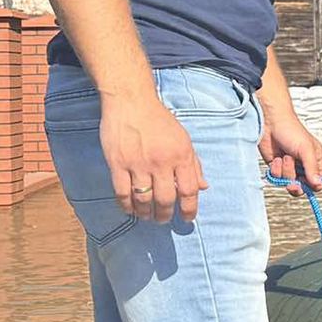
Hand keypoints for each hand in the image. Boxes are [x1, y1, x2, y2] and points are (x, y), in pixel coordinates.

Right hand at [101, 93, 206, 224]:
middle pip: (166, 199)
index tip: (188, 218)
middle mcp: (161, 162)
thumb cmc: (159, 120)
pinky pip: (122, 192)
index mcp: (181, 155)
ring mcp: (138, 163)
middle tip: (164, 219)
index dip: (190, 208)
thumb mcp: (184, 139)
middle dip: (165, 215)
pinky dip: (126, 205)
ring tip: (147, 216)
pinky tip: (130, 209)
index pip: (189, 190)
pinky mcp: (118, 163)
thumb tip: (203, 187)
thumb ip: (194, 164)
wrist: (131, 102)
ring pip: (143, 199)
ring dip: (146, 213)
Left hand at [259, 105, 321, 195]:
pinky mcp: (277, 168)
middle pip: (304, 186)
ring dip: (285, 172)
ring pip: (289, 183)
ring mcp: (290, 168)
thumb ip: (312, 168)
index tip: (308, 183)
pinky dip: (275, 170)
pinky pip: (277, 179)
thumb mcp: (306, 149)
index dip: (315, 185)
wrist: (270, 122)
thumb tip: (318, 185)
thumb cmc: (291, 130)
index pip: (320, 181)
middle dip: (297, 185)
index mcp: (317, 160)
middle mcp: (304, 166)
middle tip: (292, 184)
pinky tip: (276, 159)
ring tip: (284, 157)